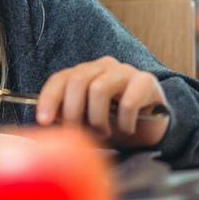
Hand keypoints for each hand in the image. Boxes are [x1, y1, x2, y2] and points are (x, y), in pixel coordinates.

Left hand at [36, 56, 170, 148]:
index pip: (61, 79)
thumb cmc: (115, 123)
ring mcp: (126, 71)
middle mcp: (103, 66)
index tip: (44, 120)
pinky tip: (127, 129)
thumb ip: (68, 116)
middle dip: (74, 112)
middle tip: (79, 133)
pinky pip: (127, 102)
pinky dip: (124, 122)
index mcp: (85, 72)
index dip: (49, 99)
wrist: (154, 128)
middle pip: (77, 81)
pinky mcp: (146, 81)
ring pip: (99, 88)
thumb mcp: (87, 121)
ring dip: (98, 118)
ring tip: (104, 132)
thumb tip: (46, 121)